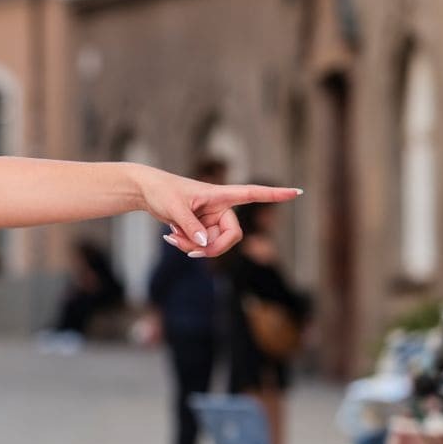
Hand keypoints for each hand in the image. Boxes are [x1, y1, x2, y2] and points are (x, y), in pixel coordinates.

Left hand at [141, 170, 301, 258]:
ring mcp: (212, 219)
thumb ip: (191, 226)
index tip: (297, 192)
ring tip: (172, 237)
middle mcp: (221, 208)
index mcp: (220, 195)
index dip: (275, 194)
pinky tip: (171, 236)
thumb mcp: (174, 208)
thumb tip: (207, 244)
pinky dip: (188, 245)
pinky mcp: (203, 228)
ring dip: (193, 247)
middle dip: (211, 248)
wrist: (146, 192)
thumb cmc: (161, 191)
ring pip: (214, 244)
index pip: (252, 194)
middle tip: (189, 251)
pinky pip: (203, 245)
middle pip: (232, 236)